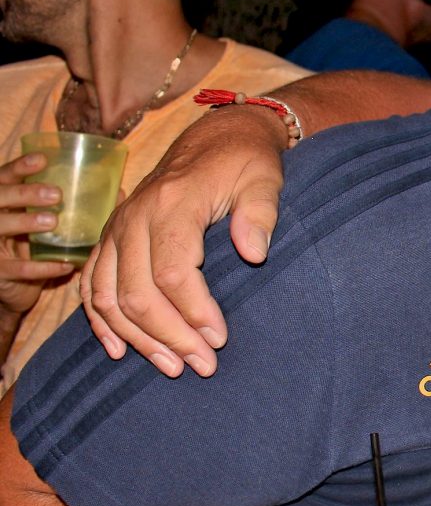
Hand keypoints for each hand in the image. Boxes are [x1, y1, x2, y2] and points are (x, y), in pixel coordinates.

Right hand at [0, 152, 78, 318]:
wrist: (14, 288)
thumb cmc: (36, 248)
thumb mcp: (49, 225)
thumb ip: (76, 209)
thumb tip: (119, 193)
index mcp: (3, 202)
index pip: (4, 178)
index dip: (19, 167)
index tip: (42, 159)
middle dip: (24, 194)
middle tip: (56, 194)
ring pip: (0, 228)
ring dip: (25, 223)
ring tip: (52, 222)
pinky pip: (17, 269)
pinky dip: (42, 268)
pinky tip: (65, 265)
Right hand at [79, 106, 289, 377]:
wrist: (216, 137)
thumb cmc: (244, 162)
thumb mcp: (264, 179)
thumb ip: (260, 213)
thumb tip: (255, 252)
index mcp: (173, 204)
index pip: (173, 272)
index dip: (194, 312)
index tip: (219, 340)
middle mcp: (134, 217)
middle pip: (137, 292)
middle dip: (169, 335)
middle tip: (202, 366)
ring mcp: (116, 228)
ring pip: (108, 295)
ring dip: (138, 338)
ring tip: (172, 367)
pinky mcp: (109, 238)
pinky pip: (90, 286)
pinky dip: (100, 321)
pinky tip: (120, 351)